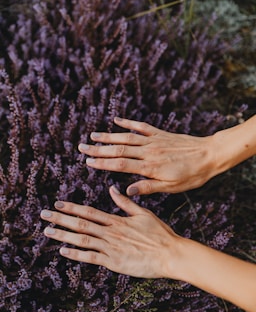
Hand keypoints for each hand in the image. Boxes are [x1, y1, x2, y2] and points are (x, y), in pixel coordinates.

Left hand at [41, 186, 180, 278]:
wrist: (170, 254)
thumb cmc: (159, 234)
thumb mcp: (143, 213)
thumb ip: (125, 203)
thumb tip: (113, 188)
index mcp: (117, 220)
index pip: (89, 212)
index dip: (72, 208)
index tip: (58, 203)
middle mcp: (111, 232)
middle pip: (81, 224)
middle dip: (61, 218)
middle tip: (44, 214)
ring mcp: (111, 247)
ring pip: (82, 239)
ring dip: (63, 234)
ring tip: (47, 230)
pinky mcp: (113, 262)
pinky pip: (90, 257)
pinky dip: (75, 254)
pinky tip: (63, 251)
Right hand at [78, 117, 215, 195]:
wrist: (210, 155)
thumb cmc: (192, 175)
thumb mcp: (172, 187)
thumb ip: (148, 187)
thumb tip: (126, 190)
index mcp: (150, 166)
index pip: (120, 164)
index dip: (102, 163)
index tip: (88, 161)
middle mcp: (149, 151)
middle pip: (119, 149)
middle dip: (98, 148)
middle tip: (82, 147)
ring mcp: (154, 140)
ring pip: (126, 137)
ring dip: (108, 136)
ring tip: (93, 135)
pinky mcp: (160, 134)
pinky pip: (141, 127)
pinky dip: (128, 123)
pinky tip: (117, 121)